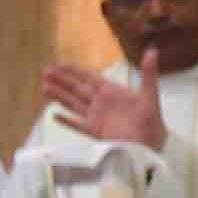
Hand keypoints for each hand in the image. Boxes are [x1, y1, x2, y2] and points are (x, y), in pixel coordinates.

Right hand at [39, 62, 162, 151]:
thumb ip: (148, 74)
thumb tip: (153, 51)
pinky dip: (67, 121)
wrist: (151, 146)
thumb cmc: (152, 121)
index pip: (89, 77)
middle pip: (77, 89)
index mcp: (112, 92)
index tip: (60, 64)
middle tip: (45, 72)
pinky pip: (78, 126)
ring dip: (59, 97)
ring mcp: (97, 118)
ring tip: (44, 88)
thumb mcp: (150, 96)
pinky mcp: (96, 133)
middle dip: (61, 81)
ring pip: (74, 104)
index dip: (74, 71)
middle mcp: (102, 103)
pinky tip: (54, 116)